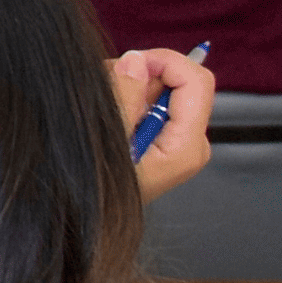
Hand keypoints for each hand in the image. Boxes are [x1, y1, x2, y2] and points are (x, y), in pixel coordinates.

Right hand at [108, 48, 217, 201]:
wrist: (85, 221)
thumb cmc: (96, 195)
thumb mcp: (106, 142)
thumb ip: (124, 96)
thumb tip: (136, 60)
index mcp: (186, 146)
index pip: (196, 81)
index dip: (164, 62)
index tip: (128, 64)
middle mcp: (190, 142)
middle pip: (180, 81)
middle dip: (141, 74)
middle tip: (105, 87)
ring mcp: (177, 141)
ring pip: (162, 88)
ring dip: (127, 85)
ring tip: (99, 105)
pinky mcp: (164, 140)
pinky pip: (151, 102)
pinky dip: (127, 97)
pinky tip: (105, 114)